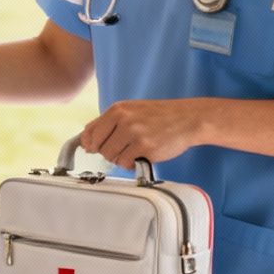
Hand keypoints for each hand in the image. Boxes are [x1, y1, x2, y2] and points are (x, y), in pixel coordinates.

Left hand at [78, 99, 206, 167]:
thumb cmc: (158, 116)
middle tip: (123, 148)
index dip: (90, 144)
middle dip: (108, 152)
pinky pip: (126, 164)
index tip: (94, 148)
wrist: (187, 119)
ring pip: (111, 157)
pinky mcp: (145, 148)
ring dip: (121, 158)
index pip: (90, 132)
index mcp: (117, 109)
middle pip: (99, 147)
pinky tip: (142, 155)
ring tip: (134, 150)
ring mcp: (134, 134)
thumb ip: (108, 123)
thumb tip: (85, 141)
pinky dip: (132, 163)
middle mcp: (124, 120)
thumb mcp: (131, 110)